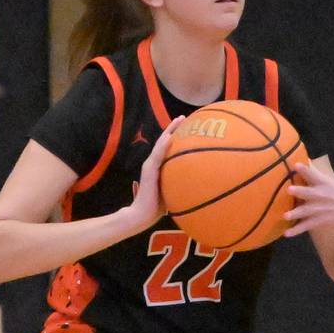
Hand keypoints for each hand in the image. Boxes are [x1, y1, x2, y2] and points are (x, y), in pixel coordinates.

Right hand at [124, 116, 186, 231]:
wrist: (141, 214)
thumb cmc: (156, 207)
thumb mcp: (171, 193)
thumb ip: (177, 187)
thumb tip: (192, 188)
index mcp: (159, 167)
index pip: (168, 148)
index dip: (176, 136)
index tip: (187, 127)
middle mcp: (153, 163)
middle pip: (164, 141)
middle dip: (174, 128)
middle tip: (184, 117)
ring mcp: (150, 165)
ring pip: (161, 143)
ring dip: (170, 130)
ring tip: (180, 120)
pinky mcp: (149, 170)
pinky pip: (158, 155)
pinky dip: (164, 145)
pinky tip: (171, 136)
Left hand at [283, 163, 333, 238]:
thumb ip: (317, 175)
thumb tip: (305, 161)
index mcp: (326, 184)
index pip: (315, 174)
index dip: (306, 170)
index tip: (296, 165)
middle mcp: (323, 196)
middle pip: (310, 193)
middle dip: (300, 191)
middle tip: (289, 189)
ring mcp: (322, 210)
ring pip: (307, 211)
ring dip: (296, 213)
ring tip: (285, 216)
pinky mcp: (322, 221)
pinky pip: (307, 225)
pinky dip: (297, 230)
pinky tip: (286, 233)